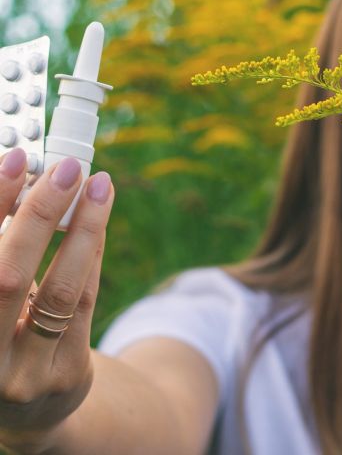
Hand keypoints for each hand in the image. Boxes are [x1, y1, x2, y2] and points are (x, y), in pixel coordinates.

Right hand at [0, 148, 113, 448]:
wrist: (26, 415)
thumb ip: (4, 253)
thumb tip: (24, 180)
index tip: (13, 161)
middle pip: (6, 276)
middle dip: (37, 214)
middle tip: (65, 168)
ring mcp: (21, 374)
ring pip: (61, 290)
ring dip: (83, 228)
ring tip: (98, 185)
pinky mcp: (65, 375)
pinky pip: (87, 302)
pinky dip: (92, 253)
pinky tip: (99, 217)